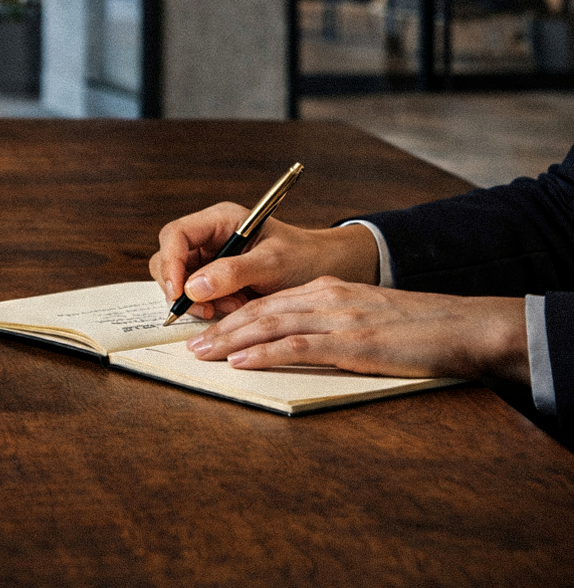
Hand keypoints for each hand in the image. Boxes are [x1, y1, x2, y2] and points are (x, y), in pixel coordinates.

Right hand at [149, 203, 379, 319]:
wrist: (325, 270)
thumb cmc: (305, 258)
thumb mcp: (273, 263)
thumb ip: (233, 272)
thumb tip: (192, 288)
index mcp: (220, 220)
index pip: (175, 236)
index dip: (170, 264)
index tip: (178, 293)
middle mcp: (209, 236)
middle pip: (169, 259)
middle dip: (183, 288)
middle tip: (209, 310)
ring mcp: (210, 257)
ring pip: (180, 281)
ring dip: (200, 301)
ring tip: (234, 306)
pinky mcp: (214, 278)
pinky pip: (196, 295)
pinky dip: (211, 307)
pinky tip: (236, 307)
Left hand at [183, 276, 528, 383]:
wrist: (459, 326)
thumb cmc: (414, 327)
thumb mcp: (363, 314)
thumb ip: (329, 321)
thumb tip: (294, 340)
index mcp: (327, 290)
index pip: (268, 299)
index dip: (233, 314)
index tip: (208, 328)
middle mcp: (325, 297)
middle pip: (259, 309)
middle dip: (221, 327)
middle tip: (191, 343)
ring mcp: (337, 319)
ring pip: (269, 324)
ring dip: (230, 340)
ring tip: (202, 352)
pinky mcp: (351, 343)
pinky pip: (296, 346)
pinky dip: (262, 353)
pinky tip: (240, 361)